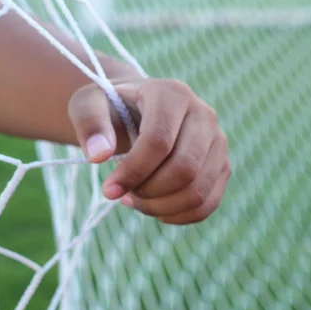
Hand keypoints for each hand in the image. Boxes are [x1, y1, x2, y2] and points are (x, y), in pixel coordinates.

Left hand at [68, 78, 230, 224]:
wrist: (136, 111)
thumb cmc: (111, 109)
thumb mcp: (88, 105)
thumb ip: (89, 124)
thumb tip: (99, 156)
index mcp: (172, 94)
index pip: (159, 141)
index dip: (133, 171)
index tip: (108, 190)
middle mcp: (203, 114)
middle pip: (185, 168)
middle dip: (149, 191)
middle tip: (123, 193)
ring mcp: (218, 141)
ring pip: (199, 190)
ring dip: (161, 207)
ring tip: (135, 200)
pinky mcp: (222, 166)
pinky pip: (207, 204)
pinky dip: (178, 216)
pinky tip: (154, 209)